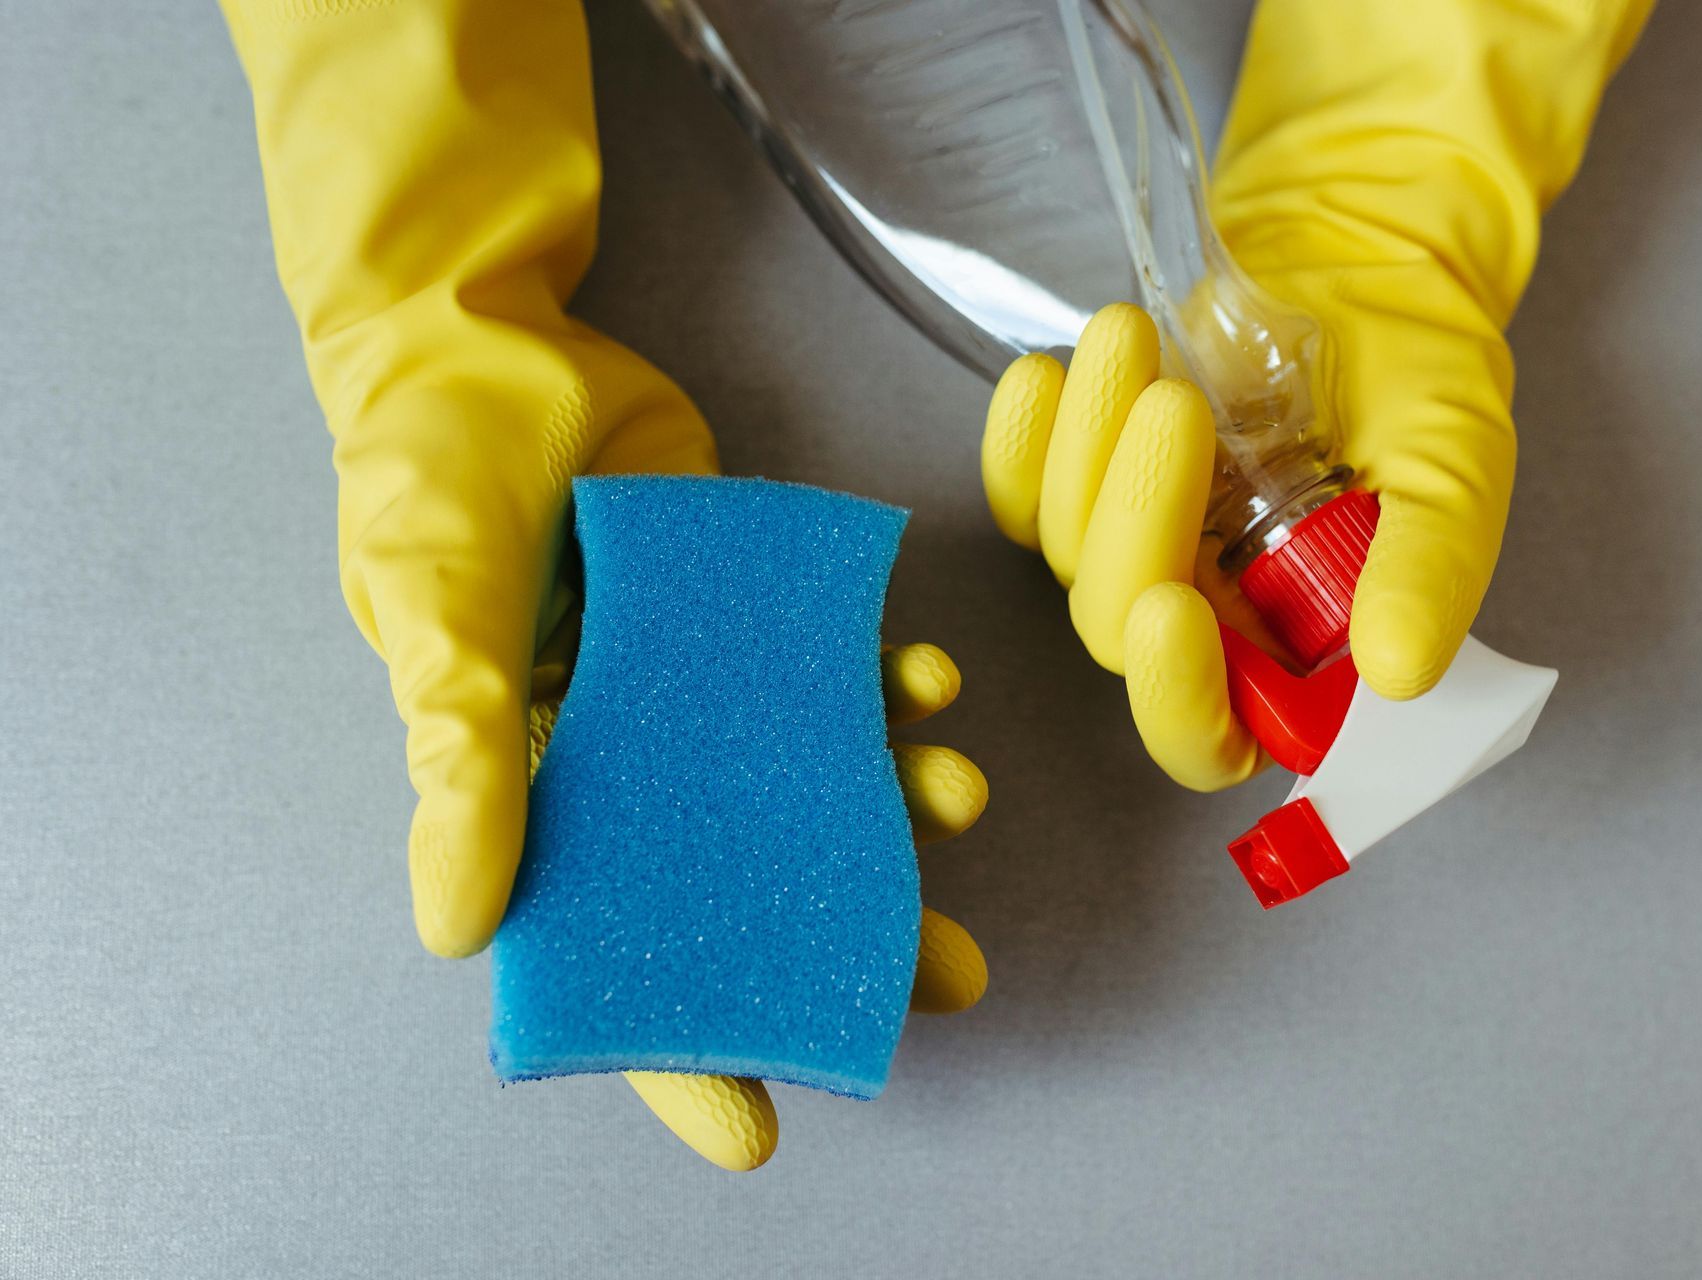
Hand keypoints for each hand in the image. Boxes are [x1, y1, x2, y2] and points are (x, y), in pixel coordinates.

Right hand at [221, 0, 986, 1168]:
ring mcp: (700, 684)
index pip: (610, 952)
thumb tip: (454, 926)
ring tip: (958, 801)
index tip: (763, 1130)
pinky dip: (891, 684)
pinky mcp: (753, 608)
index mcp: (537, 790)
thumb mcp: (432, 609)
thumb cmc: (429, 476)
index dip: (675, 1050)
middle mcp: (632, 756)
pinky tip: (932, 682)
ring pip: (811, 782)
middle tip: (947, 976)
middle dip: (843, 936)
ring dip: (893, 805)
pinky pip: (836, 670)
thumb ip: (460, 755)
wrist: (489, 339)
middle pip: (747, 884)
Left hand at [981, 0, 1652, 786]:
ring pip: (1064, 549)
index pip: (1211, 739)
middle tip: (1179, 408)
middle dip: (1135, 522)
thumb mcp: (1454, 466)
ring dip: (1087, 445)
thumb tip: (1396, 672)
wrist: (1366, 259)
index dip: (1178, 701)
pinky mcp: (1083, 484)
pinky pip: (1017, 493)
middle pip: (1118, 628)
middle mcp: (1206, 619)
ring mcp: (1136, 550)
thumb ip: (1428, 571)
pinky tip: (1042, 371)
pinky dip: (1017, 439)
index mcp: (1293, 652)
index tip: (1170, 609)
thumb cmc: (1423, 373)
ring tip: (1133, 335)